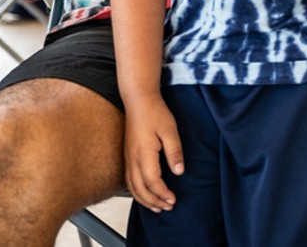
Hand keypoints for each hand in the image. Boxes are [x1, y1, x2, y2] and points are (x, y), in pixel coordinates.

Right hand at [124, 96, 184, 212]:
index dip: (162, 194)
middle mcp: (132, 159)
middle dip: (154, 201)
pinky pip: (129, 180)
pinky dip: (136, 192)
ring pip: (132, 187)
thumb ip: (175, 152)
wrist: (138, 100)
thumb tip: (179, 172)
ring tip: (157, 207)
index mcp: (144, 154)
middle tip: (168, 207)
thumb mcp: (170, 131)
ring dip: (144, 199)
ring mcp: (128, 158)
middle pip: (140, 189)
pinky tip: (145, 194)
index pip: (152, 182)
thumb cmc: (156, 113)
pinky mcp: (127, 156)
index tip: (174, 200)